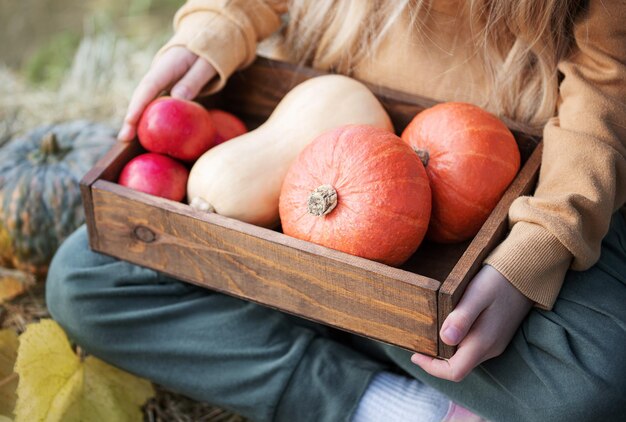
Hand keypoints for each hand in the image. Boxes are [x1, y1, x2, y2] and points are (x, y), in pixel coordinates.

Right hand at [117, 46, 216, 140]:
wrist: (202, 44)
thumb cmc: (206, 55)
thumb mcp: (205, 64)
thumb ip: (193, 80)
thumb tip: (178, 98)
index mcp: (167, 65)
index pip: (149, 85)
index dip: (139, 104)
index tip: (130, 119)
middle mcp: (158, 74)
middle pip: (141, 96)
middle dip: (131, 117)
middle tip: (124, 137)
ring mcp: (159, 82)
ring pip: (145, 102)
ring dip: (137, 120)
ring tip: (128, 140)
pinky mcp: (164, 89)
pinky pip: (155, 104)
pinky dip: (149, 117)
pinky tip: (145, 134)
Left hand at [411, 265, 532, 381]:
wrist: (527, 272)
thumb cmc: (498, 281)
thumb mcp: (477, 294)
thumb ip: (461, 317)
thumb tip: (445, 339)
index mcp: (483, 342)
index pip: (455, 372)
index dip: (432, 368)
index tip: (415, 354)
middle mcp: (490, 348)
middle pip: (458, 367)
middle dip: (435, 360)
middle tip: (417, 342)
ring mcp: (494, 343)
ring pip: (465, 357)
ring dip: (445, 351)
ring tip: (428, 333)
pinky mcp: (496, 335)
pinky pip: (472, 347)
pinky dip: (456, 342)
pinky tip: (448, 326)